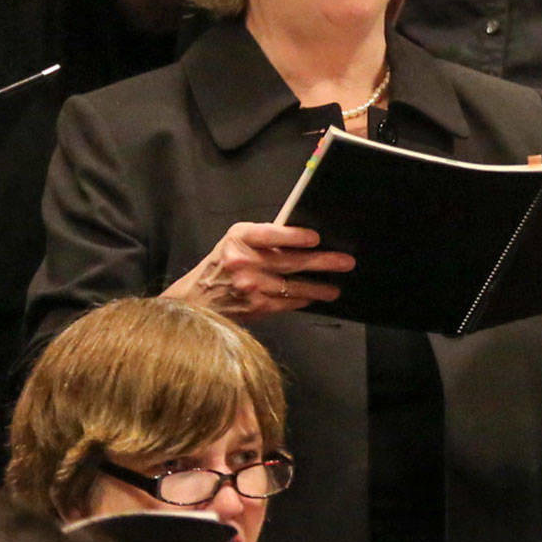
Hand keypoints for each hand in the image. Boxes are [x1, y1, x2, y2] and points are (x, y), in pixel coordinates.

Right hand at [163, 222, 356, 321]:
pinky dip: (301, 299)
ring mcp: (250, 287)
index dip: (294, 237)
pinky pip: (286, 302)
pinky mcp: (255, 306)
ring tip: (335, 288)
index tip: (316, 238)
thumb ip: (264, 237)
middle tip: (346, 262)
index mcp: (239, 239)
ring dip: (318, 287)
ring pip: (293, 286)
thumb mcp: (236, 241)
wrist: (195, 299)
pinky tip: (313, 297)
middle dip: (323, 262)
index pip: (271, 235)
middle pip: (290, 261)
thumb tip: (303, 237)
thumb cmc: (221, 263)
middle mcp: (243, 262)